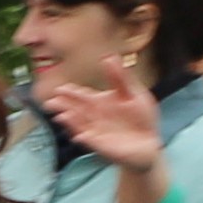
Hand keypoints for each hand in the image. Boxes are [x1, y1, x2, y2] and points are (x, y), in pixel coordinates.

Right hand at [39, 63, 162, 179]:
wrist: (150, 143)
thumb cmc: (141, 118)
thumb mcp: (133, 94)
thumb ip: (120, 78)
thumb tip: (109, 57)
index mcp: (100, 103)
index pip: (82, 96)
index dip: (72, 92)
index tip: (62, 88)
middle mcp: (94, 116)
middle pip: (75, 109)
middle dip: (63, 105)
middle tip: (52, 101)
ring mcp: (96, 131)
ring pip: (79, 124)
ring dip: (69, 120)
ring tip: (61, 115)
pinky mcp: (102, 146)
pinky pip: (90, 141)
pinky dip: (84, 138)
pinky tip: (78, 135)